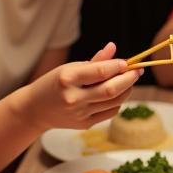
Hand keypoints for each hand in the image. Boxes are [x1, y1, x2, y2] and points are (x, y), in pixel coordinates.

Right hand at [22, 42, 141, 131]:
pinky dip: (118, 101)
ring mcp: (80, 113)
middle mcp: (74, 97)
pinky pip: (110, 112)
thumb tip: (113, 47)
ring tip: (129, 81)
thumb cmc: (54, 84)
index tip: (127, 63)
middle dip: (129, 79)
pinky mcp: (84, 124)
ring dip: (127, 90)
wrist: (35, 110)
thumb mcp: (70, 68)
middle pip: (112, 89)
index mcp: (67, 78)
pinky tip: (117, 94)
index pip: (102, 71)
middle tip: (138, 71)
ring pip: (115, 101)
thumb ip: (94, 61)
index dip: (118, 66)